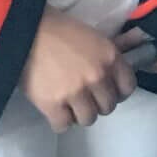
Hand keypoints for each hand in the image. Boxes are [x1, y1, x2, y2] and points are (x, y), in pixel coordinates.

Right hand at [22, 9, 136, 128]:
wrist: (26, 31)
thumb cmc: (60, 30)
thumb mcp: (94, 37)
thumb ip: (111, 52)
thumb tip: (130, 53)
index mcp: (110, 57)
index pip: (128, 87)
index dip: (118, 92)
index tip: (107, 91)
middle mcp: (97, 76)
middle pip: (108, 107)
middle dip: (97, 104)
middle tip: (84, 97)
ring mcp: (75, 92)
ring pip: (88, 119)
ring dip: (79, 114)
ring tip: (69, 104)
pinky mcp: (52, 104)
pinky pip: (64, 126)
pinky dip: (59, 121)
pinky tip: (55, 110)